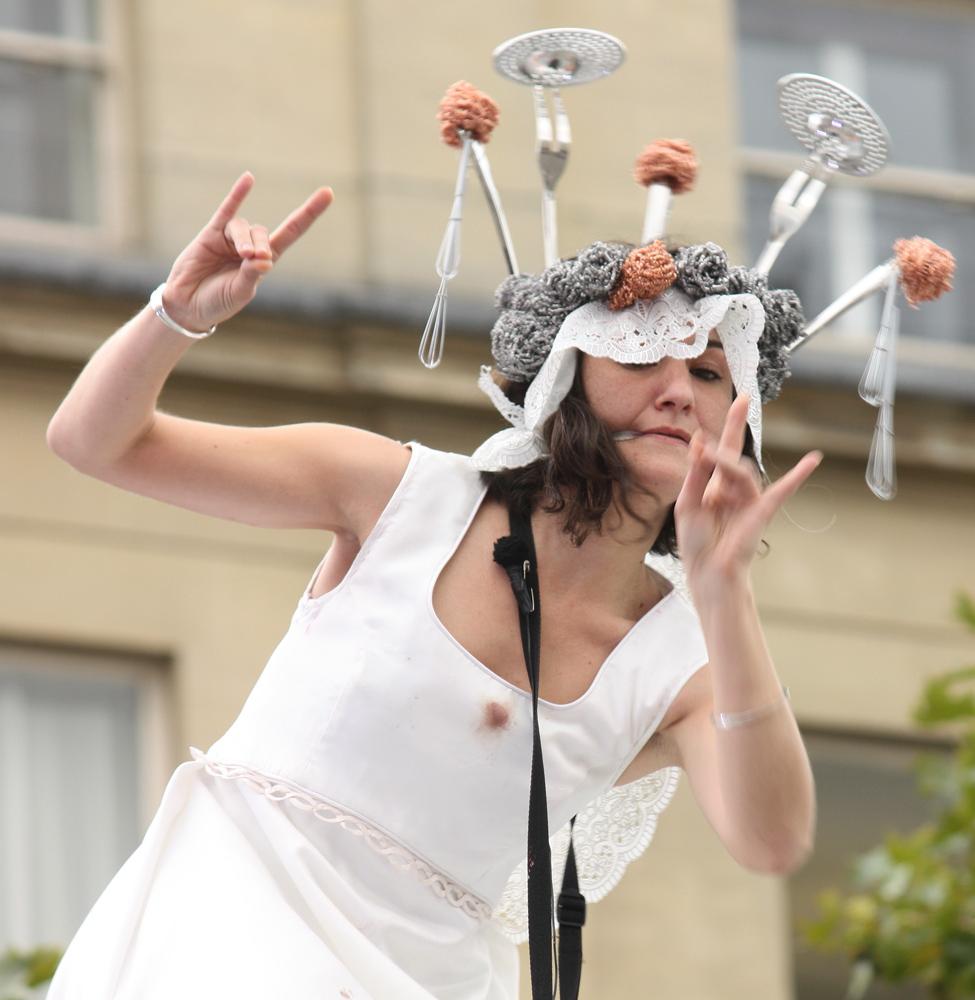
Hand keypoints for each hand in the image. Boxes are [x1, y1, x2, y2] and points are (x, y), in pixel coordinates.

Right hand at [162, 172, 332, 331]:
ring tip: (242, 255)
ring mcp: (230, 238)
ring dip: (244, 239)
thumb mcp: (239, 292)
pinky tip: (249, 179)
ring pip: (242, 227)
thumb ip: (251, 275)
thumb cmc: (218, 302)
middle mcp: (250, 246)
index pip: (291, 232)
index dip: (308, 214)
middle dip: (260, 244)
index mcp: (264, 262)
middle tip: (253, 260)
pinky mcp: (210, 234)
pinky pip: (226, 211)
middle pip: (263, 232)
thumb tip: (265, 259)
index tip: (328, 193)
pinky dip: (237, 195)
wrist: (188, 305)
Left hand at [674, 392, 821, 593]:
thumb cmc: (696, 543)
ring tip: (708, 457)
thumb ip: (695, 473)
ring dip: (724, 462)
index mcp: (715, 485)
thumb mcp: (687, 504)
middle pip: (732, 455)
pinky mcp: (760, 513)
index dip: (730, 424)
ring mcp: (749, 499)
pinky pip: (780, 492)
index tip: (741, 398)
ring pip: (741, 470)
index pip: (722, 449)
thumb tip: (700, 441)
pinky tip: (812, 460)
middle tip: (742, 399)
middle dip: (733, 429)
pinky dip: (797, 477)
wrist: (707, 573)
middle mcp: (734, 489)